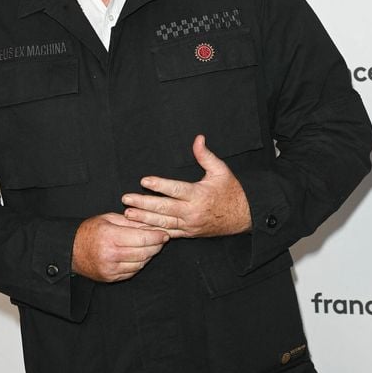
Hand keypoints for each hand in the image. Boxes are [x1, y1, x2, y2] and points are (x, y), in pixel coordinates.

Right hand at [72, 212, 169, 282]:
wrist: (70, 251)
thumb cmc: (90, 231)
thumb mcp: (109, 219)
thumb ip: (131, 221)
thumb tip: (152, 224)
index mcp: (110, 236)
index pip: (141, 238)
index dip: (156, 236)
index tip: (164, 233)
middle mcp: (111, 254)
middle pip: (143, 252)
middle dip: (156, 245)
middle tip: (162, 239)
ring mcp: (111, 269)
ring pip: (140, 263)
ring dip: (150, 255)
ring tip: (152, 246)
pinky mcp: (111, 278)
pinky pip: (133, 271)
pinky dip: (140, 263)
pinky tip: (141, 255)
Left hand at [121, 135, 251, 237]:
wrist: (245, 216)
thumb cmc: (232, 191)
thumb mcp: (221, 170)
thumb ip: (205, 155)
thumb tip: (198, 138)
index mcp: (199, 195)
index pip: (175, 190)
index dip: (159, 185)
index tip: (144, 181)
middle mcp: (192, 212)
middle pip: (164, 208)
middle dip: (143, 203)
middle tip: (126, 198)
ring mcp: (189, 225)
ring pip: (163, 223)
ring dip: (144, 218)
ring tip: (128, 213)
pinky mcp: (189, 233)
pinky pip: (169, 234)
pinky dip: (154, 231)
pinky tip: (141, 228)